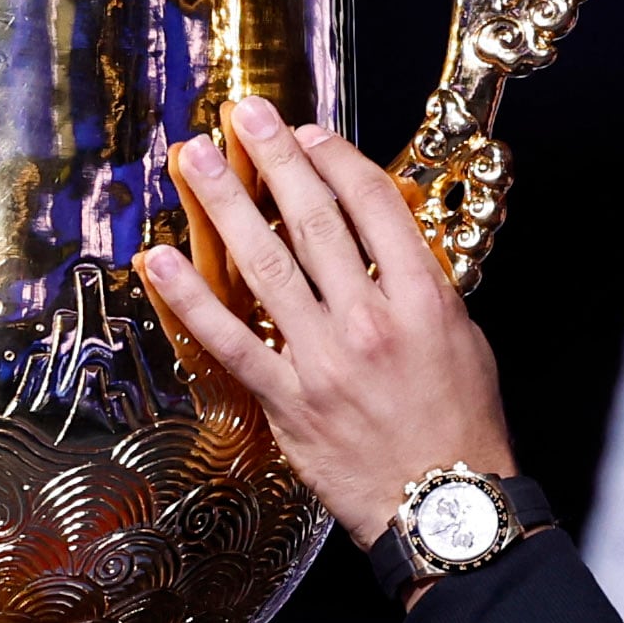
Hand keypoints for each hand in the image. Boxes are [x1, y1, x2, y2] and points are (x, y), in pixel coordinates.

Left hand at [137, 96, 515, 550]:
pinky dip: (190, 298)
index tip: (308, 133)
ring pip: (265, 265)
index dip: (336, 159)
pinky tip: (161, 260)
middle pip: (314, 220)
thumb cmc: (461, 427)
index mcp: (423, 298)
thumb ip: (421, 288)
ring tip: (196, 159)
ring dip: (225, 205)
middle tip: (243, 114)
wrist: (445, 508)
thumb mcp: (463, 340)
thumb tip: (382, 244)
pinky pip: (228, 340)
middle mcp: (370, 319)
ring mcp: (324, 359)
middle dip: (275, 159)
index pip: (373, 205)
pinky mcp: (287, 400)